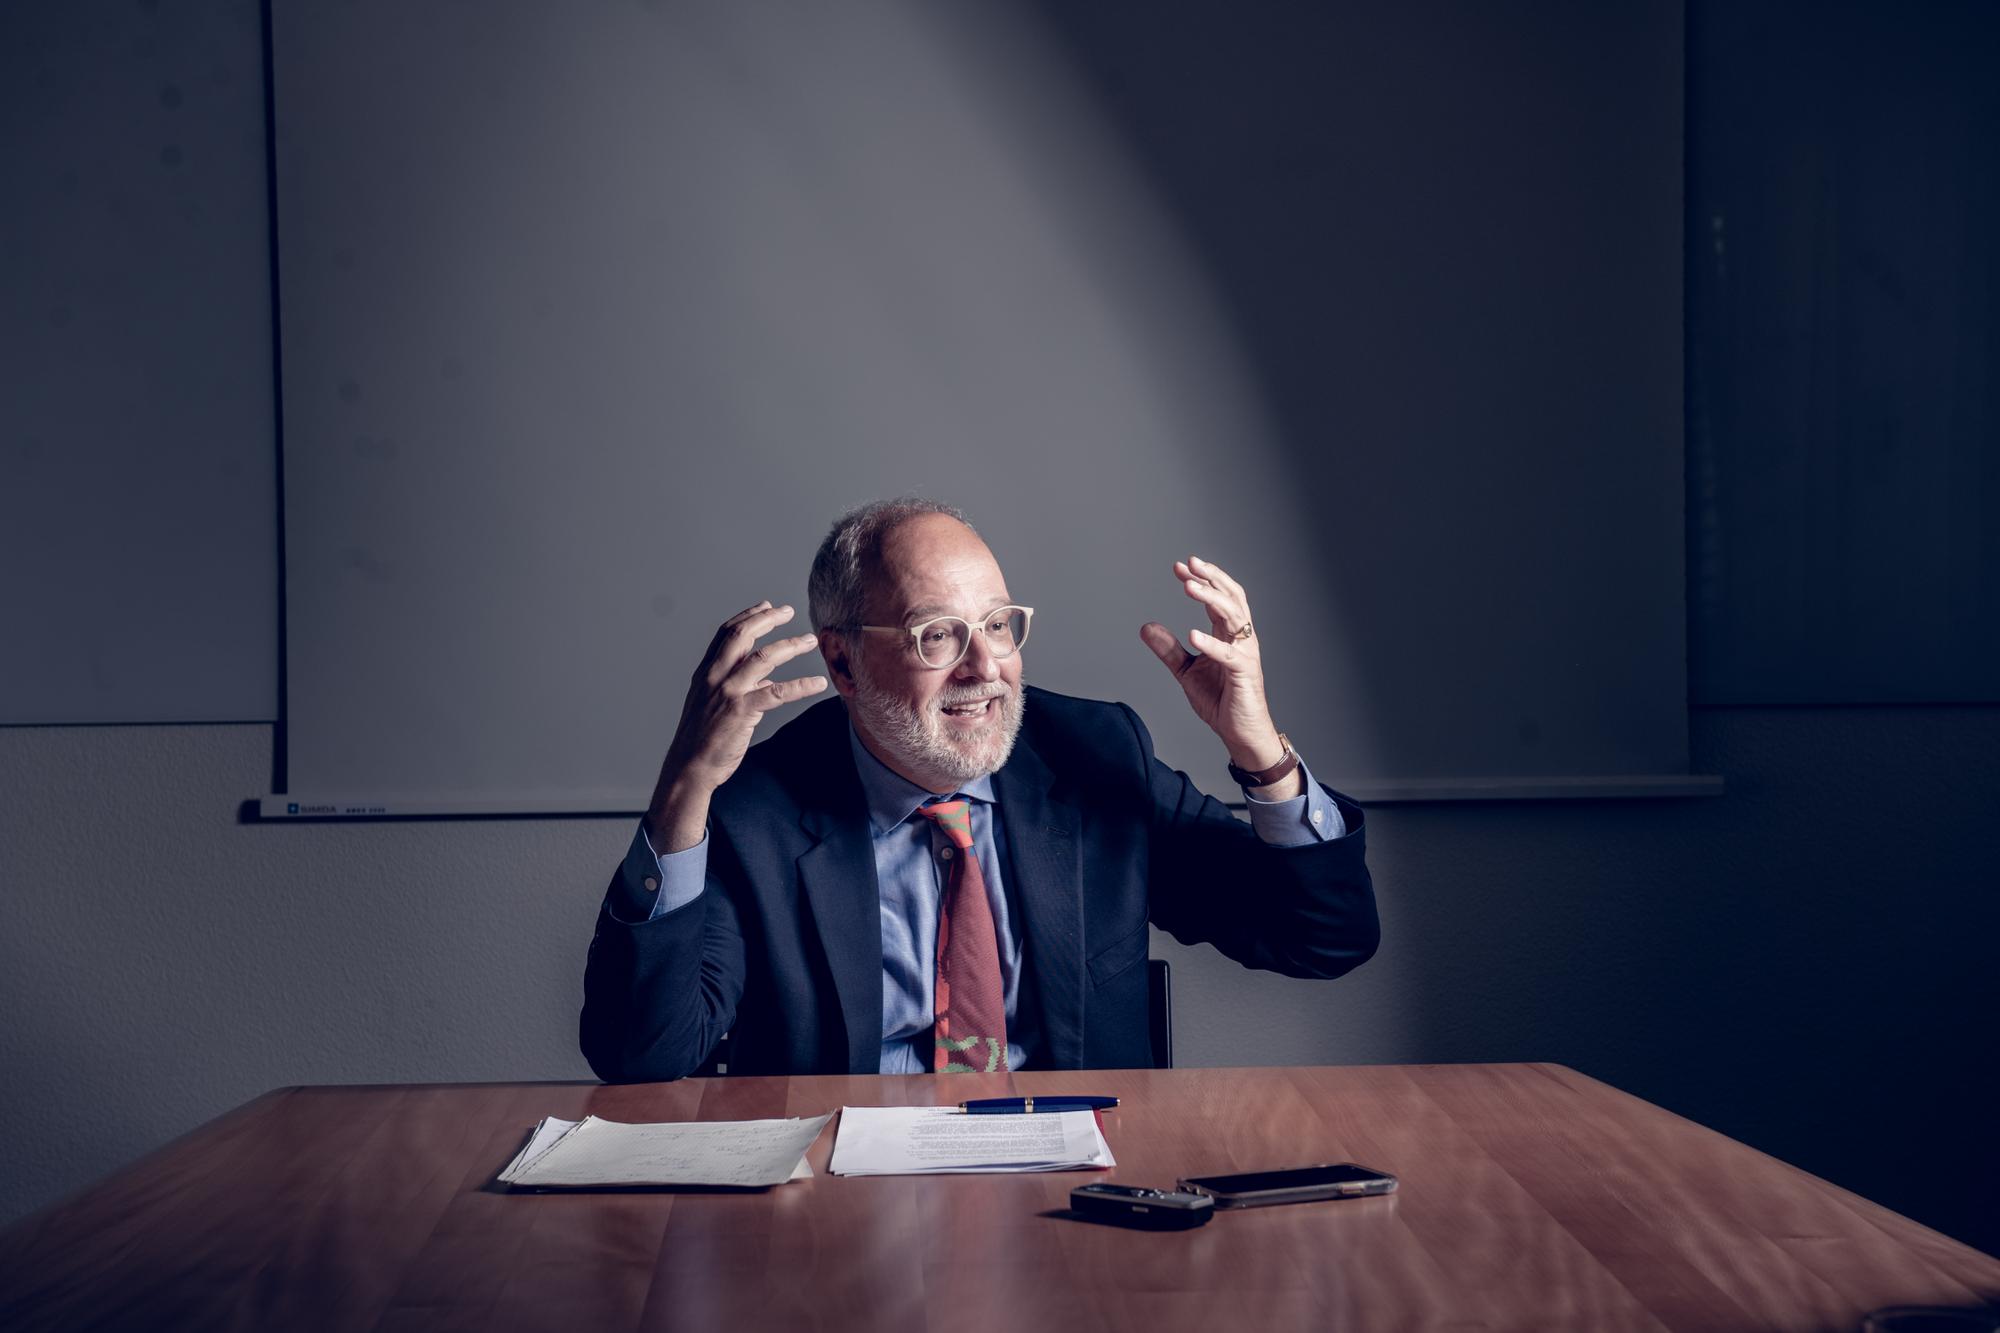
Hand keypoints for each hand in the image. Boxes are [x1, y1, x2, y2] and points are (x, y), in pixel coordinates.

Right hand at [647, 601, 826, 850]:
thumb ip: (740, 687)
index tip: (767, 606)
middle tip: (789, 611)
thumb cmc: (703, 739)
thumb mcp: (714, 704)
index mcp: (706, 673)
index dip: (748, 616)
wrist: (689, 767)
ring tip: (810, 641)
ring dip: (790, 646)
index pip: (726, 634)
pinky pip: (778, 692)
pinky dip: (801, 685)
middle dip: (767, 619)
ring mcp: (728, 692)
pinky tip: (818, 684)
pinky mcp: (742, 712)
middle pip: (742, 635)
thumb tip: (768, 680)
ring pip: (763, 658)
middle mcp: (715, 677)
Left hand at [1139, 556, 1286, 774]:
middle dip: (1211, 578)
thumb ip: (1168, 649)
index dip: (1200, 580)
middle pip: (1231, 598)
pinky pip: (1229, 655)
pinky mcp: (1244, 674)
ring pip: (1234, 617)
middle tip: (1189, 564)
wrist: (1240, 732)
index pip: (1217, 598)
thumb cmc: (1220, 699)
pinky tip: (1193, 634)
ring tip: (1190, 587)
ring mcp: (1245, 654)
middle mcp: (1240, 638)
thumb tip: (1146, 627)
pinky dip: (1212, 643)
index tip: (1178, 567)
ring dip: (1211, 599)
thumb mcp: (1186, 671)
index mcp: (1227, 634)